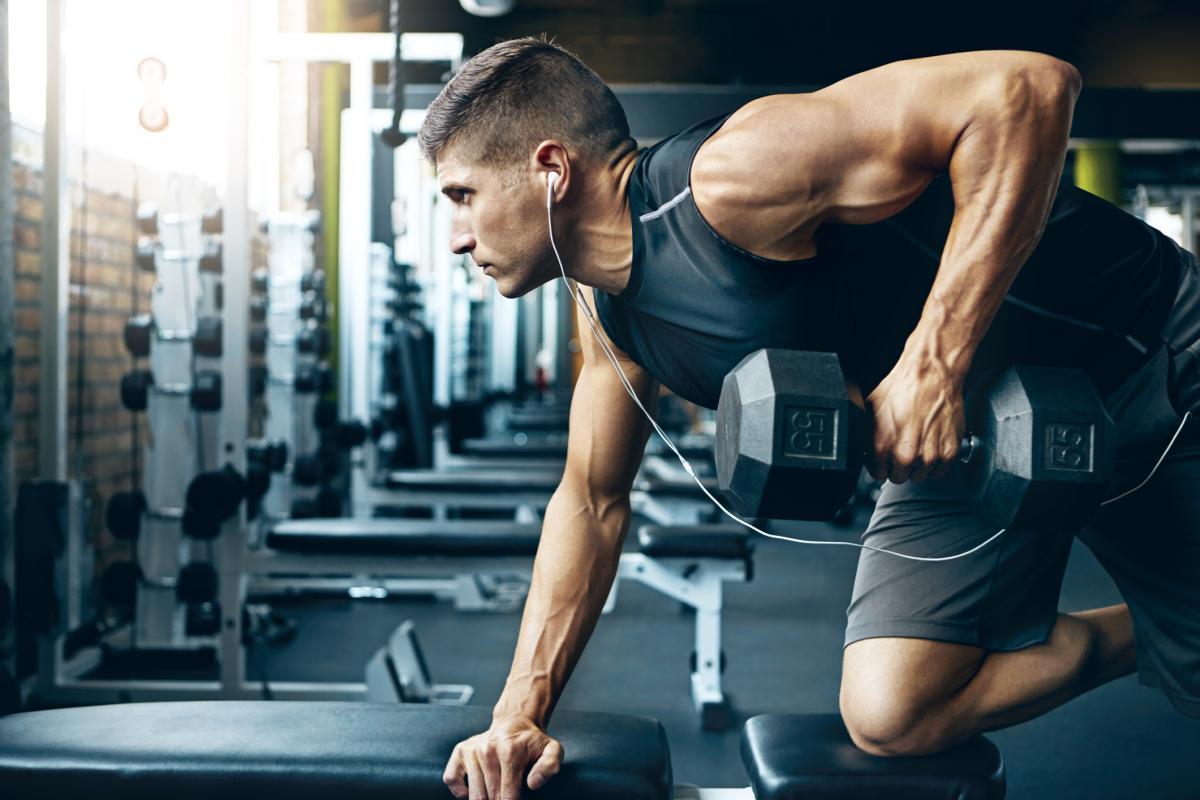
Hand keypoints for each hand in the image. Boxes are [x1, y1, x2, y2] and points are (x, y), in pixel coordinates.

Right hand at [443, 715, 563, 799]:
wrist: (515, 722)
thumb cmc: (532, 742)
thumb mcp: (552, 750)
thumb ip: (549, 767)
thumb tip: (533, 783)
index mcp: (510, 752)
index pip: (508, 796)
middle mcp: (488, 751)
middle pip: (490, 797)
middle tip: (507, 796)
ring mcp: (472, 751)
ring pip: (473, 795)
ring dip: (485, 799)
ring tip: (496, 793)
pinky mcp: (460, 751)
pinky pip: (451, 780)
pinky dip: (461, 792)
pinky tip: (474, 790)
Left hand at [865, 354, 965, 483]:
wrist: (931, 375)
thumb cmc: (903, 387)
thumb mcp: (871, 410)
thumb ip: (867, 435)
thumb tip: (864, 446)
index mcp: (882, 447)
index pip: (878, 474)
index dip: (881, 464)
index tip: (885, 458)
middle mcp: (906, 456)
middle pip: (899, 477)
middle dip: (898, 465)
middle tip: (903, 447)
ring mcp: (929, 456)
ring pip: (920, 476)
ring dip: (918, 464)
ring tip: (918, 443)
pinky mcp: (948, 453)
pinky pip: (939, 471)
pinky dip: (936, 462)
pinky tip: (931, 446)